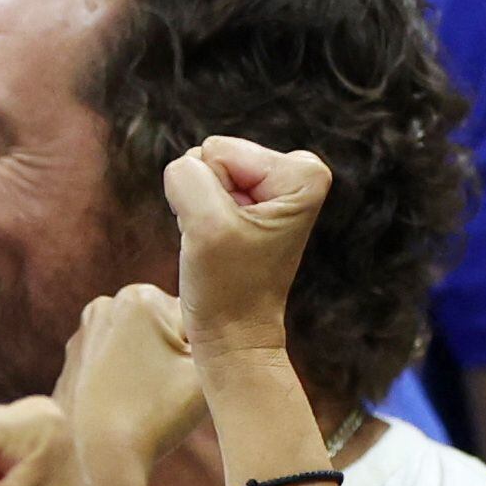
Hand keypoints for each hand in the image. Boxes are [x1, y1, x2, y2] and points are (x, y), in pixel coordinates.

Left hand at [59, 282, 206, 485]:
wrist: (101, 457)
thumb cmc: (157, 414)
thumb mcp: (206, 372)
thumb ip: (223, 339)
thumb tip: (224, 325)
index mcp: (139, 297)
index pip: (194, 321)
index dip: (199, 355)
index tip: (180, 380)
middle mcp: (105, 305)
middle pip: (165, 329)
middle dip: (173, 357)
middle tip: (165, 392)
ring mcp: (83, 333)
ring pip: (140, 348)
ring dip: (151, 367)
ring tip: (145, 398)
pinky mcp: (73, 361)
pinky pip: (115, 365)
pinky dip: (126, 380)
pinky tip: (125, 402)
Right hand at [164, 135, 331, 360]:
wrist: (233, 335)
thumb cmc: (227, 286)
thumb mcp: (205, 224)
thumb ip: (187, 174)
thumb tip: (183, 167)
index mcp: (302, 173)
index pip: (219, 150)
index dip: (211, 196)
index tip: (229, 236)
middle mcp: (296, 172)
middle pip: (213, 154)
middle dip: (206, 199)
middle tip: (222, 241)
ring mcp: (274, 188)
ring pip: (203, 171)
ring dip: (201, 210)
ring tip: (221, 245)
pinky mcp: (254, 202)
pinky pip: (203, 187)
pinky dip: (200, 217)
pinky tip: (217, 244)